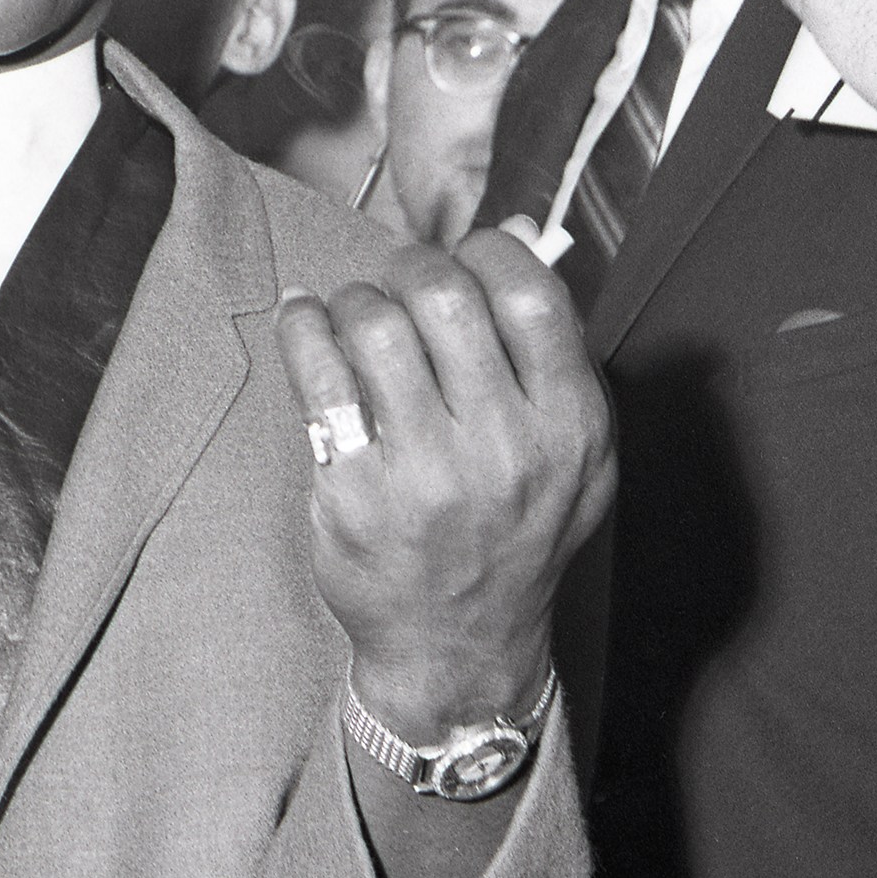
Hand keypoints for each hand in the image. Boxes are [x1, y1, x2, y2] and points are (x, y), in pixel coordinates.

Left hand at [276, 229, 613, 735]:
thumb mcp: (574, 453)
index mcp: (570, 426)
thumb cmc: (515, 533)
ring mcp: (426, 473)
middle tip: (397, 286)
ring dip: (353, 301)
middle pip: (444, 296)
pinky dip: (302, 328)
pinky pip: (316, 373)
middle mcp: (504, 447)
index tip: (461, 260)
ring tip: (353, 318)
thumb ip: (555, 348)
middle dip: (409, 269)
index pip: (528, 293)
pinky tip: (306, 323)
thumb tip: (526, 231)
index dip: (484, 252)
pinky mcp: (355, 491)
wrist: (459, 646)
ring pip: (373, 325)